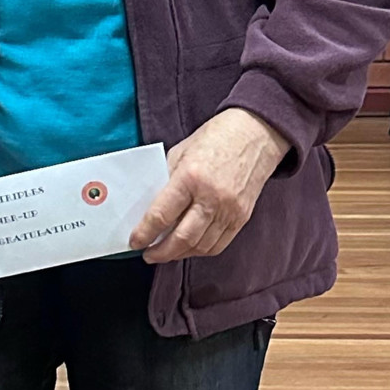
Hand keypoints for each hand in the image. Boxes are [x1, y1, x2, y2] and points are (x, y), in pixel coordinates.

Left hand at [129, 107, 290, 264]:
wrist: (255, 135)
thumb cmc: (215, 139)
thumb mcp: (180, 153)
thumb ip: (166, 181)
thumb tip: (149, 207)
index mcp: (190, 177)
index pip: (162, 215)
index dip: (145, 233)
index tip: (135, 241)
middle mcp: (211, 197)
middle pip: (182, 238)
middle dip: (161, 252)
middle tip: (148, 255)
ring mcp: (229, 210)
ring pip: (201, 246)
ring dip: (180, 254)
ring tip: (166, 253)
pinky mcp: (242, 217)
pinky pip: (218, 244)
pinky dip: (200, 250)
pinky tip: (189, 248)